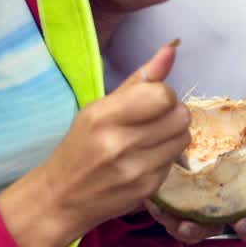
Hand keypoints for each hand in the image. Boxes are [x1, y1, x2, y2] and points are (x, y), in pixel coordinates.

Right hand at [0, 40, 191, 246]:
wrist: (62, 198)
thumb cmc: (80, 146)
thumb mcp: (100, 107)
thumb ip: (140, 79)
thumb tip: (171, 49)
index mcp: (104, 116)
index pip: (162, 95)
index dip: (163, 95)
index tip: (149, 101)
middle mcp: (120, 144)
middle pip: (180, 116)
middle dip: (172, 113)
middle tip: (153, 119)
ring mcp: (135, 170)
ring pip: (183, 138)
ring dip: (172, 134)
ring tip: (150, 138)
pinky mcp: (146, 189)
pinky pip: (174, 161)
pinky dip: (165, 157)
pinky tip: (144, 159)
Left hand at [144, 89, 245, 242]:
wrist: (170, 141)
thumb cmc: (212, 135)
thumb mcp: (230, 119)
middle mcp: (229, 204)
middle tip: (243, 222)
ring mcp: (204, 213)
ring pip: (207, 231)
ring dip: (200, 231)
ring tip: (189, 226)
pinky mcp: (178, 214)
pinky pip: (175, 224)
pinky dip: (168, 218)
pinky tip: (157, 206)